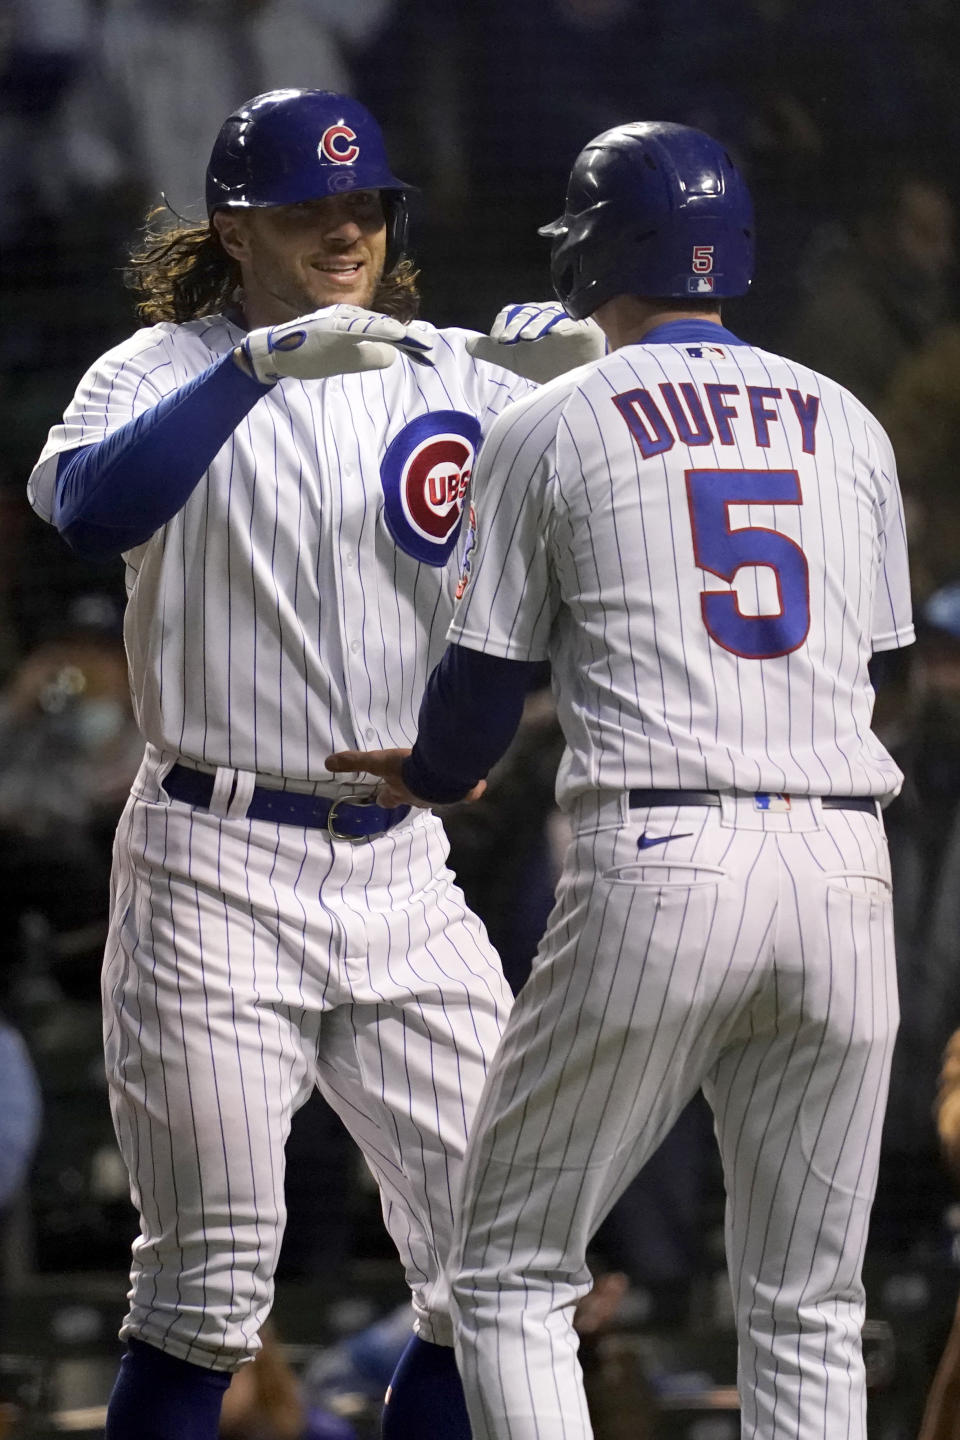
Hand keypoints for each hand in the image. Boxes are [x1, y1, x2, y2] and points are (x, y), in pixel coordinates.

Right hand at [239, 303, 433, 383]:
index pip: (386, 332)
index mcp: (354, 325)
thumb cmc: (308, 354)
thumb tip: (392, 355)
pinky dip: (377, 330)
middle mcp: (348, 317)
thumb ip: (368, 355)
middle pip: (385, 327)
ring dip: (398, 333)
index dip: (409, 342)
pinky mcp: (329, 328)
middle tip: (429, 350)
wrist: (274, 353)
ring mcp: (338, 321)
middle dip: (409, 339)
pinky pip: (357, 328)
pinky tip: (394, 334)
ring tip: (418, 343)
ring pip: (374, 325)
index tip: (427, 354)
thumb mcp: (345, 359)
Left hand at [325, 747, 486, 807]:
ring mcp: (443, 796)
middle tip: (412, 786)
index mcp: (401, 792)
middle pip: (413, 799)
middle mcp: (421, 798)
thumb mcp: (380, 761)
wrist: (445, 770)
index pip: (388, 799)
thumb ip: (356, 761)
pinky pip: (468, 791)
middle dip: (411, 793)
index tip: (381, 796)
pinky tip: (474, 783)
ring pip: (438, 794)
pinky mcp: (465, 791)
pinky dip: (470, 788)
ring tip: (439, 780)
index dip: (384, 797)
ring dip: (437, 788)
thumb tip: (327, 763)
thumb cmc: (410, 768)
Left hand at [466, 302, 605, 381]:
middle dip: (515, 326)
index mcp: (530, 319)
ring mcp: (565, 318)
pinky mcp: (583, 326)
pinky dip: (560, 326)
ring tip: (526, 340)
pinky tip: (553, 336)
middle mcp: (546, 315)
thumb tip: (466, 344)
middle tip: (506, 342)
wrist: (579, 379)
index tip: (498, 341)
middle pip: (527, 312)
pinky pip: (569, 321)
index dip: (503, 324)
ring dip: (534, 325)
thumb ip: (491, 350)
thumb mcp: (514, 358)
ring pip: (546, 314)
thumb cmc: (547, 365)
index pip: (513, 312)